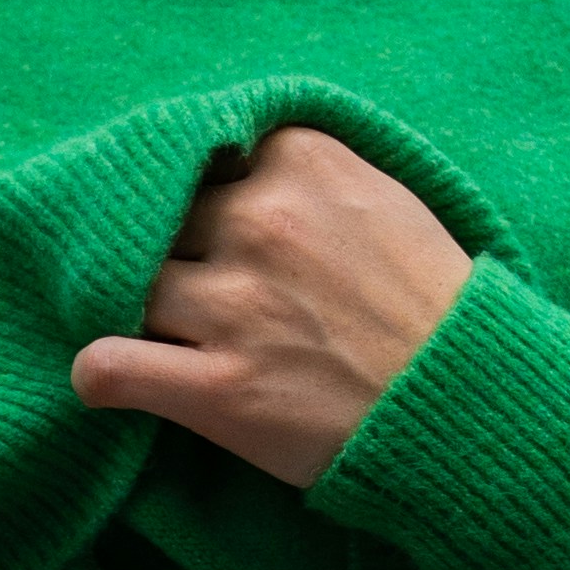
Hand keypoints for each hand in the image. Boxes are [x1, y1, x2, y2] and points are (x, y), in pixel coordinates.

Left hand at [72, 126, 472, 490]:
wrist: (471, 412)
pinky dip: (97, 374)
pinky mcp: (219, 392)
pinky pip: (106, 366)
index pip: (199, 157)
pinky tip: (109, 380)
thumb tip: (238, 162)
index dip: (199, 200)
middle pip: (158, 222)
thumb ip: (308, 172)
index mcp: (297, 162)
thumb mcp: (386, 199)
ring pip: (126, 287)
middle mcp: (258, 222)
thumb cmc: (438, 312)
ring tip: (156, 337)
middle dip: (169, 256)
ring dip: (135, 312)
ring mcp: (234, 308)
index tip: (214, 234)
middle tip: (192, 296)